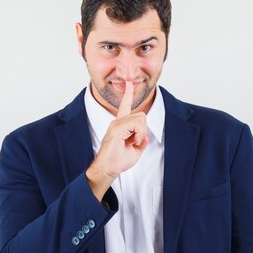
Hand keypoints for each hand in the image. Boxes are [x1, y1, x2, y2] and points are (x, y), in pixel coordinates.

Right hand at [86, 81, 148, 200]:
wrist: (108, 169)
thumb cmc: (118, 161)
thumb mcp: (135, 149)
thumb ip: (141, 140)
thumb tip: (145, 136)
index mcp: (120, 125)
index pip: (125, 106)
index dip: (128, 94)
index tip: (129, 83)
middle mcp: (117, 121)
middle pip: (141, 115)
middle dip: (144, 129)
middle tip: (136, 142)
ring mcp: (116, 123)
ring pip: (140, 119)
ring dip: (141, 133)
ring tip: (133, 142)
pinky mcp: (116, 127)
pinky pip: (136, 124)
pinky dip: (139, 134)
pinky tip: (132, 142)